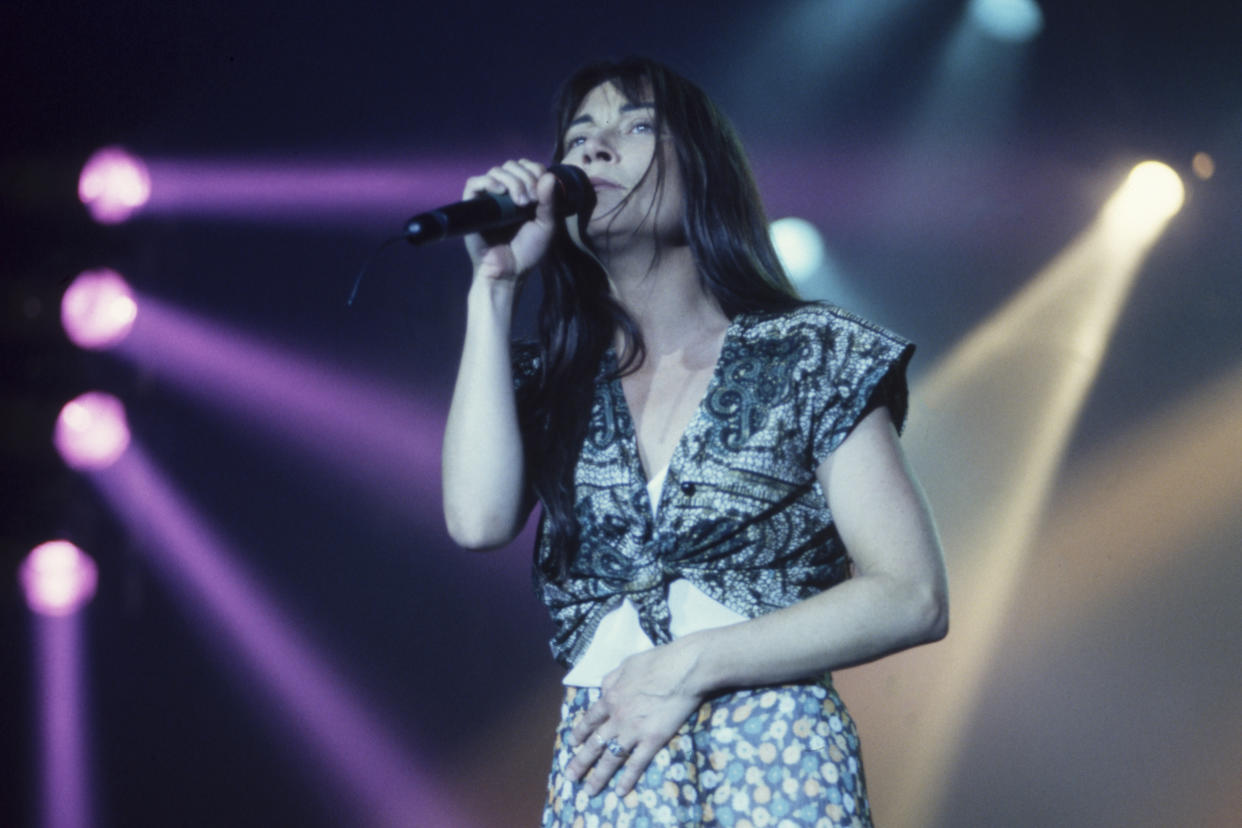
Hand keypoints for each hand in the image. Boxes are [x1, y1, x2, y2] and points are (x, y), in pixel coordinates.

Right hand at [461, 159, 559, 282]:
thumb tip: (549, 176)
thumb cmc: (527, 251)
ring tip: (521, 202)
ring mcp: (489, 197)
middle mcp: (506, 191)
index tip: (541, 192)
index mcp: (524, 192)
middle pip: (513, 165)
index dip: (536, 171)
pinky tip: (500, 192)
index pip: (528, 166)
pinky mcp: (473, 205)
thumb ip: (549, 202)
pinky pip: (474, 183)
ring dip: (512, 181)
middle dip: (526, 178)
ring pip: (496, 171)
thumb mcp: (545, 226)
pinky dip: (488, 182)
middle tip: (531, 200)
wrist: (509, 271)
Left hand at [566, 639, 705, 796]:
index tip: (572, 744)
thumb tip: (604, 689)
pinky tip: (620, 791)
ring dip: (598, 776)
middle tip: (570, 776)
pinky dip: (627, 778)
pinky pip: (636, 763)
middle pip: (594, 743)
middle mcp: (617, 717)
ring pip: (610, 758)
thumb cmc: (658, 661)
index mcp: (610, 696)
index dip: (580, 733)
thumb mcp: (627, 663)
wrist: (683, 669)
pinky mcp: (652, 740)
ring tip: (588, 791)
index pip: (590, 719)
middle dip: (580, 761)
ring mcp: (633, 730)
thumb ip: (613, 678)